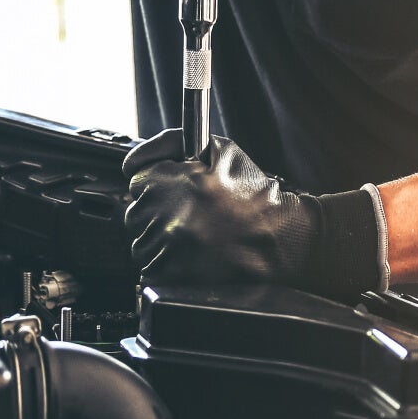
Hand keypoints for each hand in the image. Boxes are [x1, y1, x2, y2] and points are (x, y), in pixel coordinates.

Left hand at [123, 130, 388, 299]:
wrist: (282, 239)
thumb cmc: (255, 196)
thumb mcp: (219, 150)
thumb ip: (172, 143)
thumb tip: (140, 154)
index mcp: (164, 181)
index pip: (135, 177)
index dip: (157, 182)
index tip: (171, 189)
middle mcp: (158, 214)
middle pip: (136, 210)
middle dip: (158, 210)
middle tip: (189, 215)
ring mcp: (162, 247)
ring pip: (141, 240)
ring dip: (160, 238)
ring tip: (194, 237)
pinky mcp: (169, 275)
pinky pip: (149, 267)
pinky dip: (165, 263)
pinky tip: (191, 256)